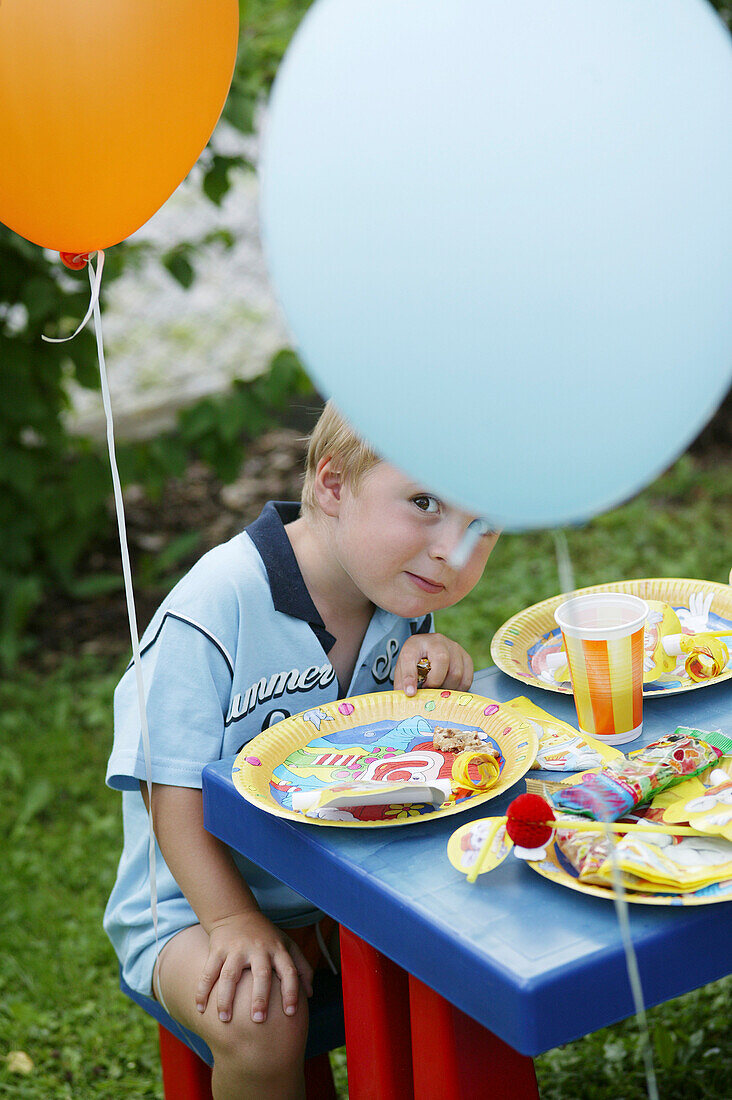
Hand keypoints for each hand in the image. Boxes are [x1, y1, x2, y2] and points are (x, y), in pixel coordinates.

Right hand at [196, 910, 312, 1024]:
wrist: (236, 913)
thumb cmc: (267, 936)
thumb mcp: (288, 945)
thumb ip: (302, 968)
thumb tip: (310, 994)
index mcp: (278, 950)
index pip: (289, 971)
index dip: (292, 992)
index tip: (291, 1013)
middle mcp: (259, 948)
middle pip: (261, 974)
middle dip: (260, 997)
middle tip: (258, 1020)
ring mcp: (236, 948)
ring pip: (230, 975)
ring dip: (226, 998)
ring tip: (225, 1020)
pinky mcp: (217, 949)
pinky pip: (209, 972)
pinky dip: (203, 991)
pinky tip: (200, 1009)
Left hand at [393, 633, 473, 696]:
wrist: (427, 650)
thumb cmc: (415, 660)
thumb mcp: (403, 669)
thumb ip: (403, 682)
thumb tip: (409, 696)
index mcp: (416, 643)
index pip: (412, 657)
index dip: (410, 677)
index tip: (410, 692)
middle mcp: (437, 641)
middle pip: (442, 661)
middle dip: (435, 683)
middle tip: (429, 689)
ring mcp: (454, 648)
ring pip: (457, 672)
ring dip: (447, 687)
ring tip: (438, 689)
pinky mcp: (466, 657)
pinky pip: (467, 678)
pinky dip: (459, 688)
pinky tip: (449, 688)